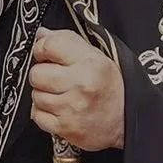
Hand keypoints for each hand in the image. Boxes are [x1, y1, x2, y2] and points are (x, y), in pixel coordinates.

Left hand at [29, 29, 124, 152]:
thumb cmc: (112, 89)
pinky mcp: (65, 128)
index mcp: (91, 62)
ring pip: (35, 95)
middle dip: (42, 74)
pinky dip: (43, 112)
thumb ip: (68, 42)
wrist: (126, 122)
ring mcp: (72, 108)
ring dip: (43, 94)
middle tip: (55, 78)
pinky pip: (37, 115)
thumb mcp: (98, 57)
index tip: (45, 53)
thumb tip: (42, 35)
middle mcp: (81, 84)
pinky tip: (58, 109)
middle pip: (36, 73)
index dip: (42, 48)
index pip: (49, 45)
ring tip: (61, 95)